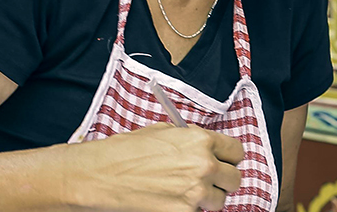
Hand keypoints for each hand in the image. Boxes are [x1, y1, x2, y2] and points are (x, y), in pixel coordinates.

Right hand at [67, 123, 246, 211]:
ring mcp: (196, 193)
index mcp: (200, 140)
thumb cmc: (124, 153)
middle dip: (221, 181)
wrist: (99, 176)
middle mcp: (204, 166)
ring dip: (206, 199)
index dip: (228, 158)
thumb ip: (189, 139)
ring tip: (184, 193)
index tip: (222, 162)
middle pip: (234, 179)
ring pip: (219, 201)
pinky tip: (170, 202)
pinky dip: (188, 210)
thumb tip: (205, 147)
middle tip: (205, 182)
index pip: (236, 152)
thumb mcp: (161, 133)